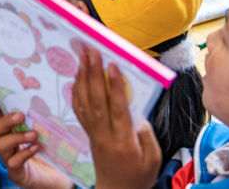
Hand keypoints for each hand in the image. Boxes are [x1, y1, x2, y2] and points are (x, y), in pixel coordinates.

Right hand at [0, 97, 70, 188]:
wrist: (57, 177)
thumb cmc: (51, 152)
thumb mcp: (47, 132)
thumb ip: (41, 120)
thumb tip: (46, 101)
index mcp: (12, 132)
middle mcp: (8, 145)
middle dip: (6, 121)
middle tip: (21, 116)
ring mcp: (10, 159)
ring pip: (1, 145)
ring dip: (16, 137)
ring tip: (33, 135)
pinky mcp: (16, 172)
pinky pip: (13, 162)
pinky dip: (24, 153)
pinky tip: (35, 148)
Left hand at [71, 48, 160, 188]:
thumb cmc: (138, 176)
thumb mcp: (153, 159)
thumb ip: (146, 134)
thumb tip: (138, 113)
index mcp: (123, 141)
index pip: (117, 109)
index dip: (114, 86)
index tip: (112, 65)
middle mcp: (104, 135)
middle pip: (97, 101)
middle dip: (93, 74)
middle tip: (92, 52)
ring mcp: (94, 134)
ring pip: (85, 103)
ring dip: (82, 78)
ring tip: (82, 57)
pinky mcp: (88, 134)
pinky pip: (79, 111)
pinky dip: (76, 93)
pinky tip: (76, 78)